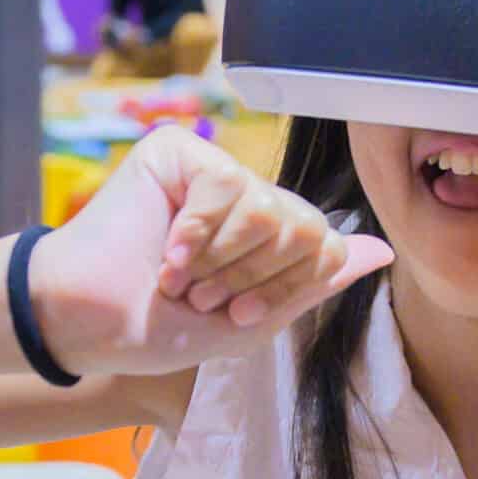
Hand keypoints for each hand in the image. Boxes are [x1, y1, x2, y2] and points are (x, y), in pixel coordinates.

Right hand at [26, 124, 389, 376]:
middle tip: (204, 295)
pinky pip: (224, 184)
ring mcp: (215, 170)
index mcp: (272, 236)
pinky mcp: (179, 151)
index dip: (283, 288)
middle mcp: (250, 196)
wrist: (94, 322)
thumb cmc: (163, 327)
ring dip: (220, 260)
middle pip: (304, 226)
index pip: (324, 247)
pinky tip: (167, 252)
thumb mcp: (253, 322)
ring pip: (267, 208)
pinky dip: (195, 232)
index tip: (234, 315)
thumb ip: (315, 283)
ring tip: (182, 276)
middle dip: (252, 277)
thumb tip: (383, 250)